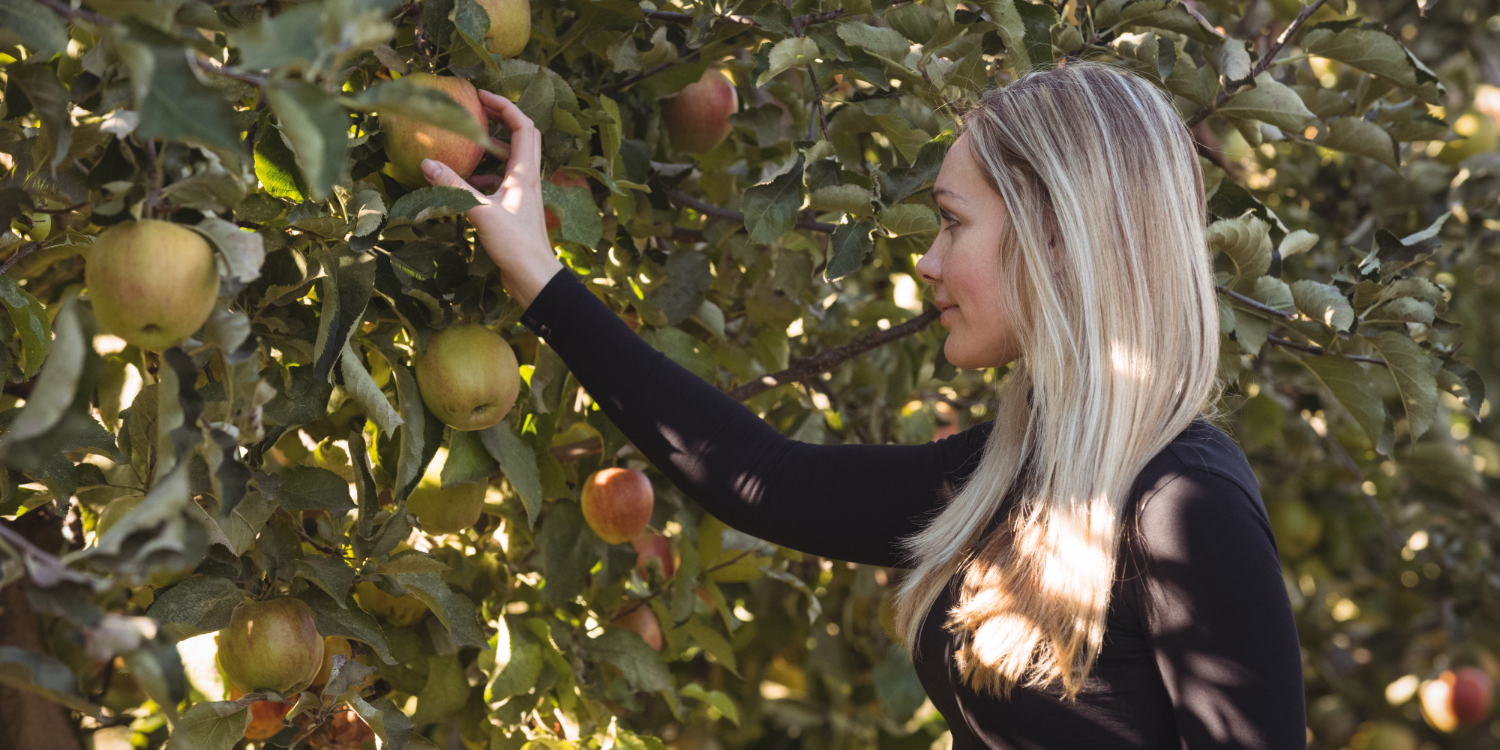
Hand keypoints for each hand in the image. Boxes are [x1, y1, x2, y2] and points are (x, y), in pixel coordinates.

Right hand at [419, 90, 563, 308]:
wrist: (534, 277)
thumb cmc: (515, 245)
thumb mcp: (481, 212)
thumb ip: (454, 187)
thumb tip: (427, 163)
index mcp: (525, 172)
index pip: (522, 126)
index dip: (504, 106)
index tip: (481, 95)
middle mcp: (527, 178)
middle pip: (521, 136)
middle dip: (500, 119)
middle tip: (474, 109)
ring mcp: (523, 194)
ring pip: (509, 160)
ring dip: (490, 149)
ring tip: (464, 143)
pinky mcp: (515, 209)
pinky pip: (500, 182)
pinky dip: (485, 176)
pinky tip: (464, 182)